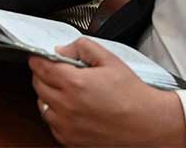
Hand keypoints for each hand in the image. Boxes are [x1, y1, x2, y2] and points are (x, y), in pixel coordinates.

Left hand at [29, 38, 185, 146]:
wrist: (147, 124)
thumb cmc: (132, 95)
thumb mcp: (110, 60)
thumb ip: (82, 47)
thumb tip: (62, 50)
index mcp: (74, 83)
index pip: (40, 67)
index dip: (38, 59)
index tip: (40, 57)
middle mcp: (67, 106)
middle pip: (38, 85)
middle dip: (42, 74)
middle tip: (55, 71)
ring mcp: (67, 126)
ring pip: (42, 105)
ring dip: (47, 95)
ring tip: (65, 90)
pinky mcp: (70, 141)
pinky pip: (52, 124)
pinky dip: (56, 115)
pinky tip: (71, 108)